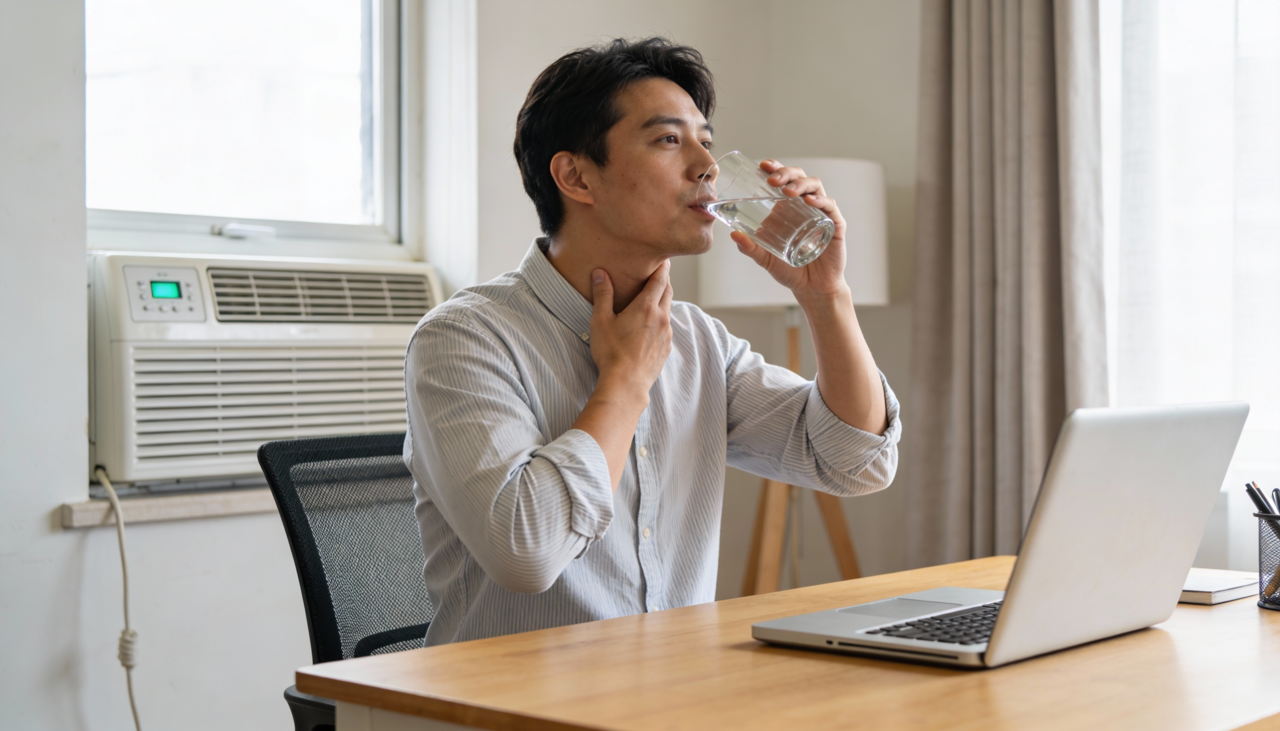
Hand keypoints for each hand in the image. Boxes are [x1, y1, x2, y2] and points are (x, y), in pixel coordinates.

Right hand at [588, 261, 673, 402]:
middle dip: (664, 281)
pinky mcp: (666, 348)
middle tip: (658, 273)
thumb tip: (600, 273)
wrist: (626, 384)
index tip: (663, 259)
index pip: (660, 279)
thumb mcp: (601, 321)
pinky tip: (651, 324)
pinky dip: (662, 319)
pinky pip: (667, 327)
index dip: (663, 267)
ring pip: (668, 310)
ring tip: (652, 298)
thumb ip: (603, 295)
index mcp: (647, 307)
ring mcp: (666, 334)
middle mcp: (661, 318)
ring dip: (662, 301)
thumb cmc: (611, 353)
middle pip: (668, 292)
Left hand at [729, 159, 850, 302]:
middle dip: (786, 173)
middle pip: (799, 178)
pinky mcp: (835, 224)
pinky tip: (810, 201)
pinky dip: (821, 200)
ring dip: (800, 184)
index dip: (775, 169)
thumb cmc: (790, 271)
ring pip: (815, 186)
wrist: (812, 289)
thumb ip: (750, 248)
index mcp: (788, 208)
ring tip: (788, 191)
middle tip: (772, 179)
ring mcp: (821, 213)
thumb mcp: (766, 259)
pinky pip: (830, 206)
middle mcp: (805, 206)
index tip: (762, 166)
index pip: (783, 181)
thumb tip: (732, 234)